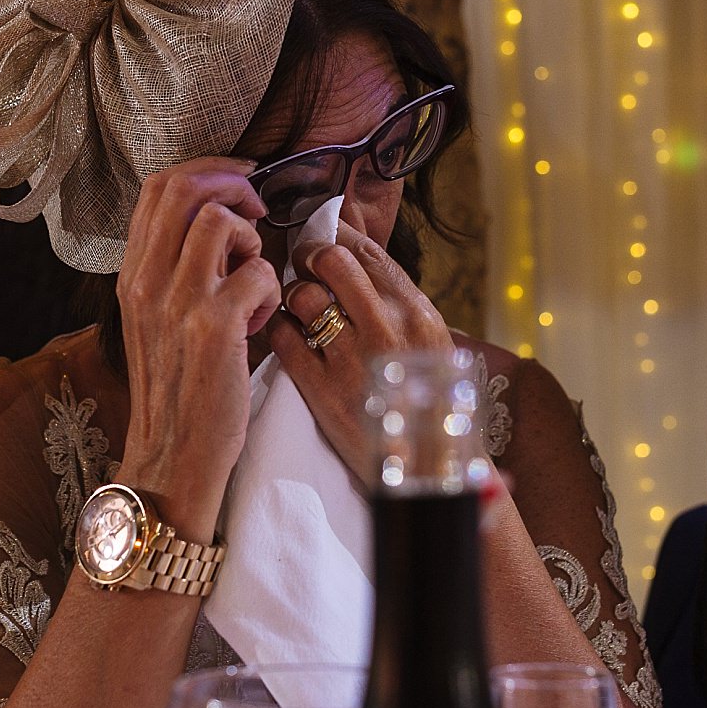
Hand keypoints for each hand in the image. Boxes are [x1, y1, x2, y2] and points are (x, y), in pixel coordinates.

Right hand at [116, 158, 281, 537]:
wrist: (170, 458)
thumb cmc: (176, 391)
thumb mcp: (156, 322)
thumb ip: (173, 272)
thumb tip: (216, 226)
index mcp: (131, 275)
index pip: (158, 188)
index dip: (206, 171)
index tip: (239, 183)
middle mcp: (146, 281)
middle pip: (185, 188)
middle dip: (233, 185)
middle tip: (258, 211)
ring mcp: (178, 302)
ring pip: (223, 222)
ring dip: (253, 241)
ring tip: (253, 281)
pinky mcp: (214, 327)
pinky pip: (259, 272)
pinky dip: (271, 290)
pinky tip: (260, 323)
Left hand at [263, 221, 454, 478]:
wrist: (425, 471)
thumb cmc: (426, 402)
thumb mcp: (428, 342)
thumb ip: (396, 303)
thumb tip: (356, 254)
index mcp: (418, 313)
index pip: (368, 251)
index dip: (337, 236)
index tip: (323, 241)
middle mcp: (388, 329)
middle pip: (332, 260)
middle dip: (310, 257)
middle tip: (305, 270)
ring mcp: (354, 359)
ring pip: (303, 295)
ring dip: (293, 295)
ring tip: (299, 309)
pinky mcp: (323, 390)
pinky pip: (283, 337)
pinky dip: (278, 329)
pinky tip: (287, 336)